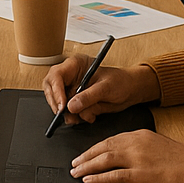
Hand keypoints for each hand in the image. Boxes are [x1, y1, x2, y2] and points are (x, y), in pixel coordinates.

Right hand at [42, 56, 158, 124]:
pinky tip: (89, 116)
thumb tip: (71, 106)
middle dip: (58, 103)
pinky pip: (69, 112)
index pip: (56, 75)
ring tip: (82, 117)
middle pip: (52, 89)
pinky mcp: (77, 101)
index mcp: (75, 65)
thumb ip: (88, 96)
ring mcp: (72, 89)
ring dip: (69, 113)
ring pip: (59, 102)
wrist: (131, 91)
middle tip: (66, 115)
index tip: (62, 105)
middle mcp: (71, 77)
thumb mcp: (106, 88)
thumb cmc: (121, 81)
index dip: (56, 91)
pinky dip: (77, 117)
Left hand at [70, 129, 183, 182]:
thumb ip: (142, 147)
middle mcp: (136, 142)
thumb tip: (127, 155)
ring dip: (87, 166)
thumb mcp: (160, 145)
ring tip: (76, 172)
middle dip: (86, 155)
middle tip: (73, 163)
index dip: (95, 147)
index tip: (85, 153)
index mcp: (140, 134)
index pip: (111, 139)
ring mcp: (138, 157)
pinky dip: (99, 178)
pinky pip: (115, 175)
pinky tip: (89, 180)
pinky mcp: (143, 173)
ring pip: (105, 159)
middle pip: (103, 147)